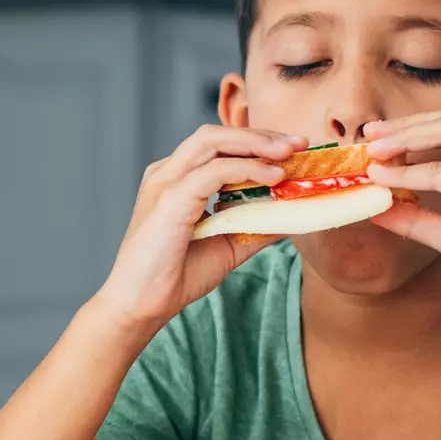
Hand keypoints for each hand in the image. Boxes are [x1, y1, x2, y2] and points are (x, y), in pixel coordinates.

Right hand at [90, 124, 301, 331]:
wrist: (141, 305)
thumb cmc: (175, 276)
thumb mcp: (228, 245)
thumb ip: (255, 225)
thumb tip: (292, 214)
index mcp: (176, 180)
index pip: (218, 146)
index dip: (256, 142)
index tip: (292, 150)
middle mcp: (167, 173)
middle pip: (216, 135)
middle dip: (260, 134)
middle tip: (299, 143)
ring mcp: (166, 182)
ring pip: (212, 141)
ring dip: (255, 143)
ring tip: (289, 153)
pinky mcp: (170, 198)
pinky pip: (213, 171)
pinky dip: (247, 169)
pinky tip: (273, 177)